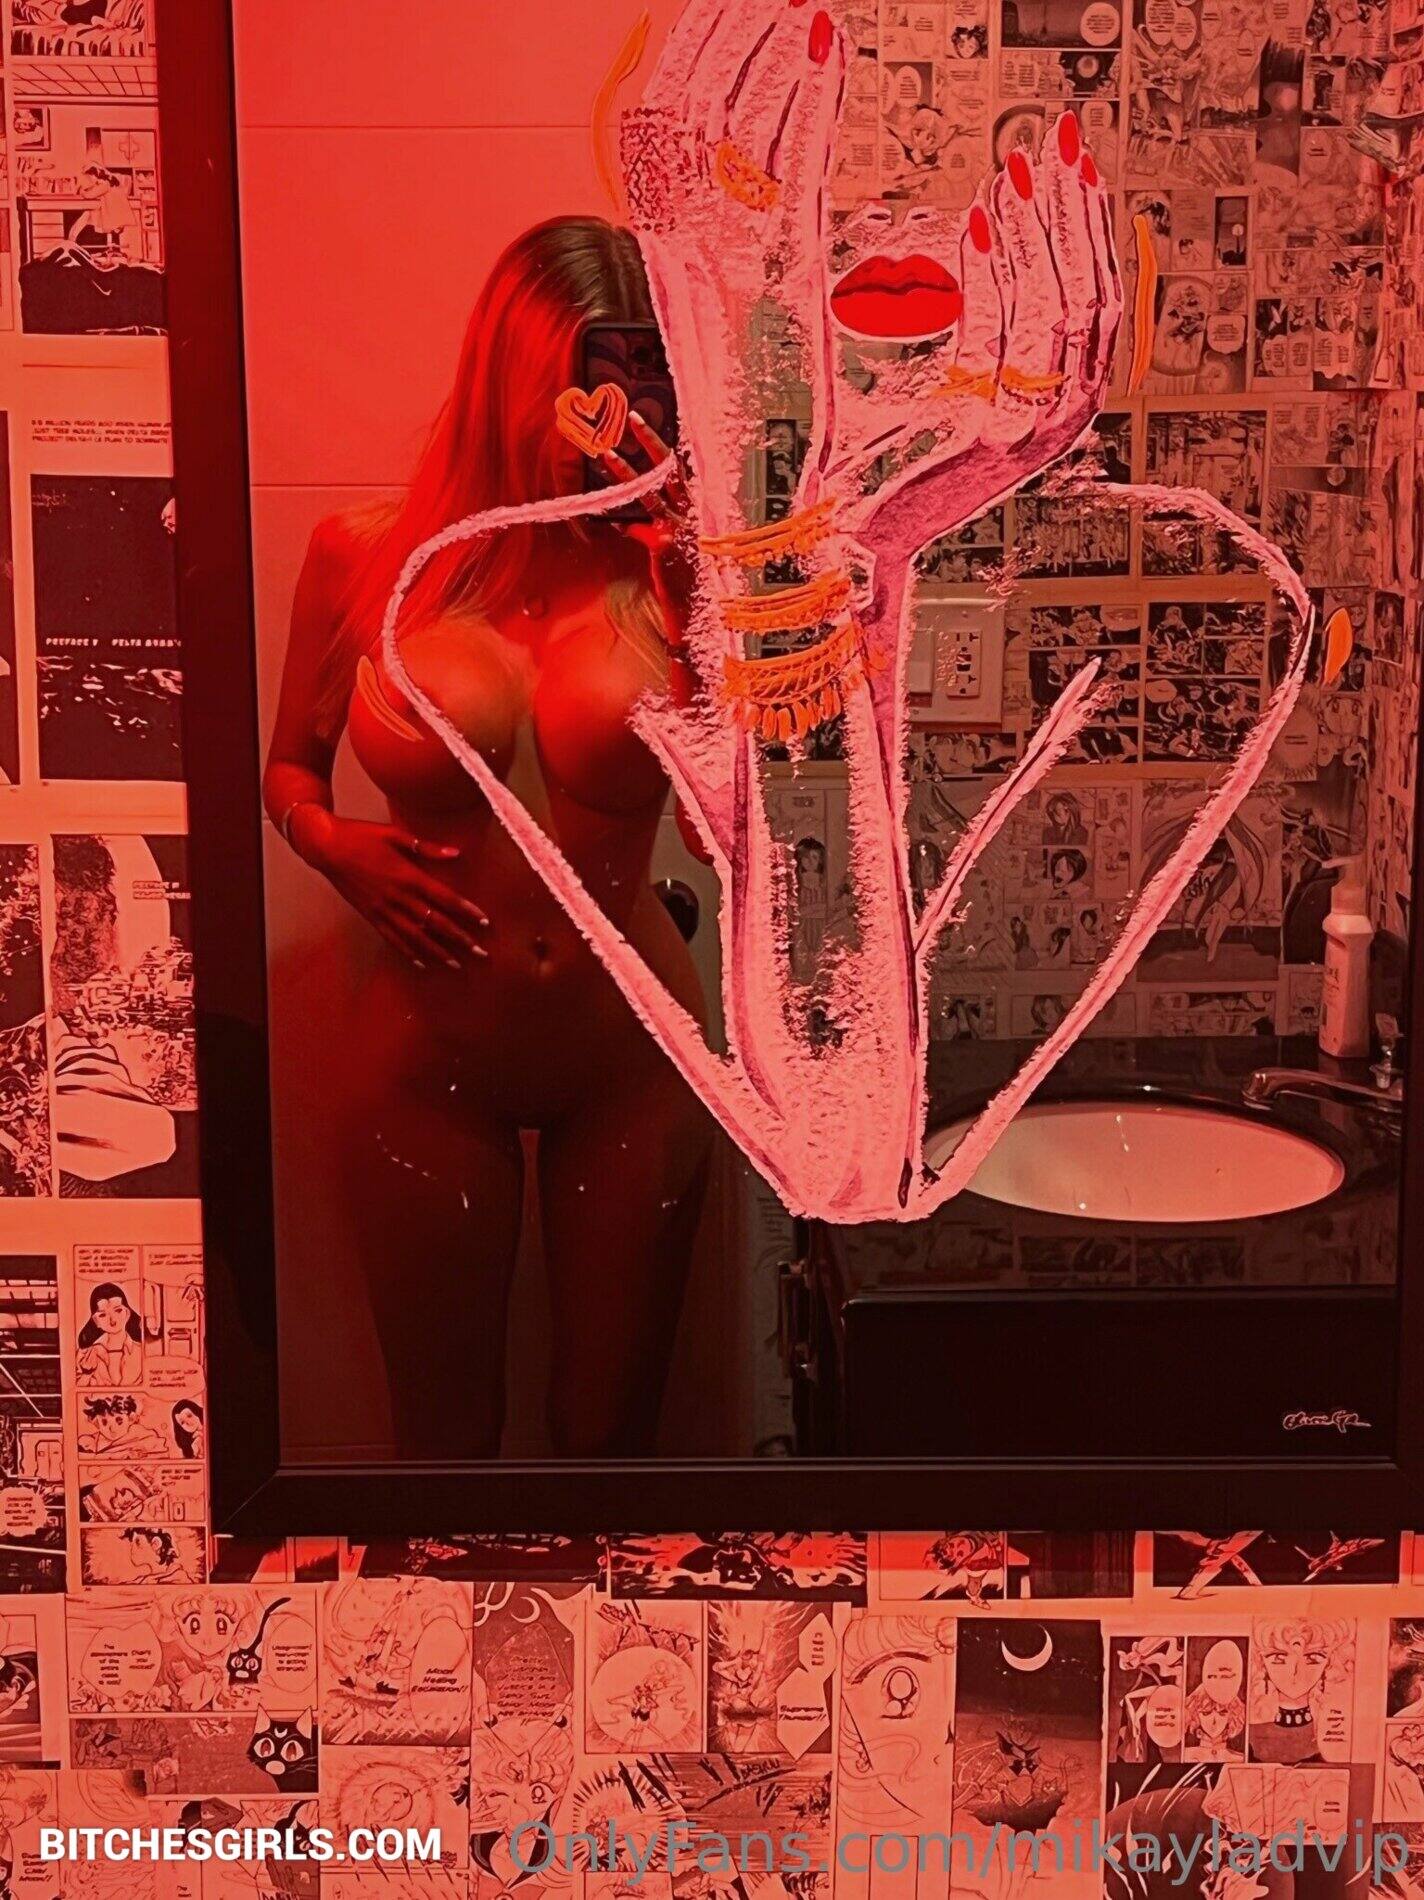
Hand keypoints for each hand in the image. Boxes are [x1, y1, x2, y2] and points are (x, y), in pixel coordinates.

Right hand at [295, 811, 488, 970]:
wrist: (326, 847)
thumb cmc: (362, 836)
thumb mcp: (396, 835)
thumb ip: (427, 848)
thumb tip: (457, 853)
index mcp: (408, 876)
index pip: (445, 898)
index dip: (466, 911)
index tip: (485, 922)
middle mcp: (398, 897)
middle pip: (435, 923)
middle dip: (460, 939)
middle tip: (480, 953)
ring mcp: (383, 909)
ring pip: (416, 936)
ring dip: (438, 952)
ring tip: (457, 964)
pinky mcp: (370, 916)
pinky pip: (392, 938)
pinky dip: (408, 952)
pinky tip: (421, 963)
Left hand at [602, 411, 699, 635]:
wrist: (699, 614)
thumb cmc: (691, 584)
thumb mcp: (680, 551)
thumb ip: (657, 530)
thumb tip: (629, 520)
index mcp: (701, 511)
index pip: (684, 470)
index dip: (668, 447)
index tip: (654, 426)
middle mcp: (692, 514)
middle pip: (670, 469)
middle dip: (650, 441)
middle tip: (632, 417)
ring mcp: (678, 527)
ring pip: (648, 491)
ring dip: (624, 469)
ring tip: (604, 451)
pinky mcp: (663, 544)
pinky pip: (635, 524)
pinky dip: (618, 515)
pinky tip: (602, 507)